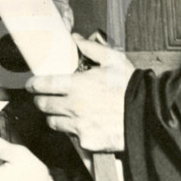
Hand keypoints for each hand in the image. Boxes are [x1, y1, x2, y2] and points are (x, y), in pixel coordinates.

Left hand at [27, 33, 134, 152]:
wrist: (148, 117)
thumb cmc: (131, 87)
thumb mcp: (113, 60)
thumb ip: (90, 49)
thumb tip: (75, 39)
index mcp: (76, 85)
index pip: (42, 84)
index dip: (34, 84)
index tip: (32, 84)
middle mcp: (73, 106)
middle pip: (42, 104)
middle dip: (42, 99)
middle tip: (47, 97)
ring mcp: (78, 125)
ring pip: (53, 121)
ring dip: (55, 116)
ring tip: (66, 111)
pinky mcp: (85, 141)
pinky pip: (70, 136)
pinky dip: (72, 130)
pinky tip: (82, 124)